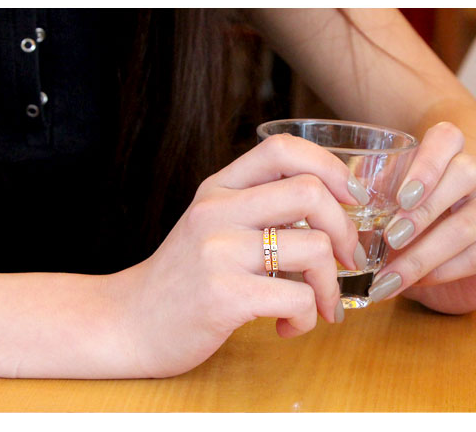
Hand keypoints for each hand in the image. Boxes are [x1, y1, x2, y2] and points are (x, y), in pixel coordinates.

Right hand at [118, 134, 366, 376]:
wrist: (126, 324)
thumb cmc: (181, 279)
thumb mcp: (209, 226)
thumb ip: (256, 208)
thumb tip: (332, 209)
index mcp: (218, 188)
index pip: (282, 148)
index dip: (329, 167)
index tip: (349, 200)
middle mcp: (217, 211)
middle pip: (311, 193)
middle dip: (345, 231)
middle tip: (347, 261)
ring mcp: (219, 252)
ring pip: (314, 249)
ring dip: (330, 285)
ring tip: (316, 306)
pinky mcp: (223, 296)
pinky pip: (297, 298)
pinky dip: (307, 318)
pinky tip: (287, 327)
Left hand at [367, 122, 475, 313]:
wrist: (449, 274)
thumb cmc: (416, 234)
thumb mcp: (390, 215)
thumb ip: (377, 201)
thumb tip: (353, 199)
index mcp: (449, 156)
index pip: (447, 138)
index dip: (427, 162)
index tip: (402, 196)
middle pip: (464, 174)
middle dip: (423, 210)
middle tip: (390, 238)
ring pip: (468, 223)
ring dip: (424, 254)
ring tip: (391, 277)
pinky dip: (444, 271)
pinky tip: (419, 282)